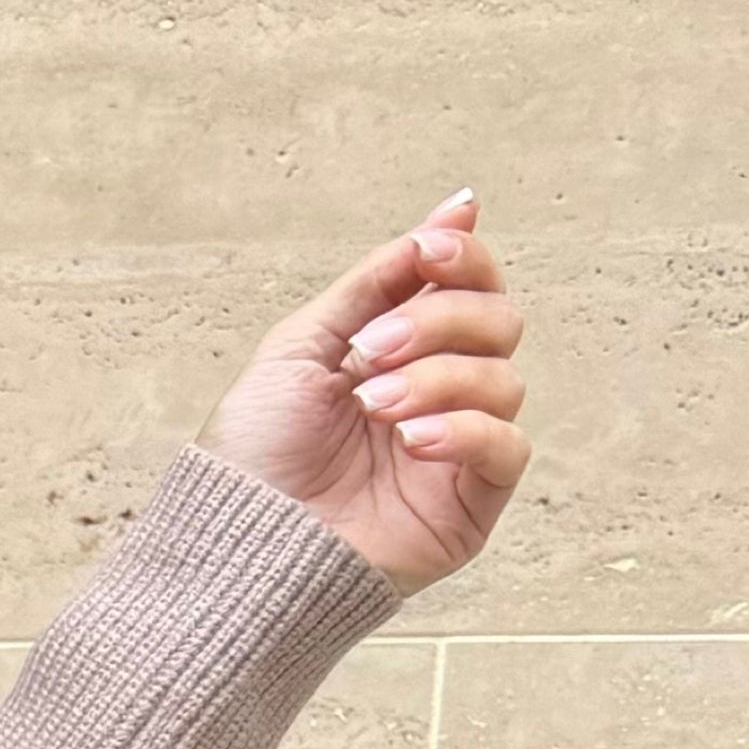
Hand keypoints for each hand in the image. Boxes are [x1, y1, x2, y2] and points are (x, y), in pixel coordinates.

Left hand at [202, 193, 529, 593]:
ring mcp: (457, 448)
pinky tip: (412, 439)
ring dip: (437, 378)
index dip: (462, 257)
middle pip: (497, 321)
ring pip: (505, 378)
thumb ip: (378, 280)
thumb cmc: (257, 451)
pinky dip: (467, 429)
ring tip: (372, 406)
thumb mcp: (305, 343)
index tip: (430, 249)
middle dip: (438, 320)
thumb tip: (458, 207)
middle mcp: (439, 393)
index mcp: (402, 351)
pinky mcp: (470, 503)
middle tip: (370, 350)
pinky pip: (508, 447)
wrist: (240, 541)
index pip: (468, 286)